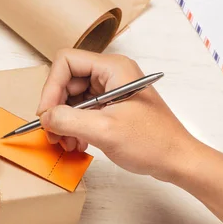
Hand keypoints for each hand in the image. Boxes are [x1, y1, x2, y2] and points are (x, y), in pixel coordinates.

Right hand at [37, 49, 199, 182]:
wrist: (177, 161)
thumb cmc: (152, 143)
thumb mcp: (104, 130)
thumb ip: (69, 120)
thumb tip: (45, 118)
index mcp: (113, 68)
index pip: (66, 62)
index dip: (51, 87)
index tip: (46, 115)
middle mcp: (111, 75)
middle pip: (66, 81)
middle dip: (56, 109)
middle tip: (52, 134)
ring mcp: (111, 91)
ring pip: (72, 98)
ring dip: (64, 121)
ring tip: (66, 143)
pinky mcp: (111, 107)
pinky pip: (82, 111)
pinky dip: (74, 127)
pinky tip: (77, 144)